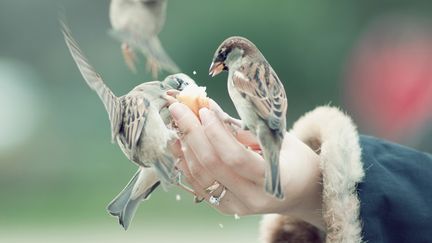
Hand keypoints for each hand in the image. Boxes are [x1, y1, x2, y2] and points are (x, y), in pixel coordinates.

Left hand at [169, 100, 324, 229]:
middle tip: (180, 109)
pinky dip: (185, 162)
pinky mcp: (224, 207)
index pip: (235, 158)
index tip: (204, 110)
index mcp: (273, 180)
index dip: (215, 133)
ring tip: (177, 123)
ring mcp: (236, 206)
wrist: (299, 191)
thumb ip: (244, 128)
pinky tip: (178, 142)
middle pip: (212, 166)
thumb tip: (209, 109)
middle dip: (192, 134)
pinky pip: (198, 184)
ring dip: (184, 147)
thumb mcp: (278, 139)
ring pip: (200, 177)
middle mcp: (252, 198)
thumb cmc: (293, 159)